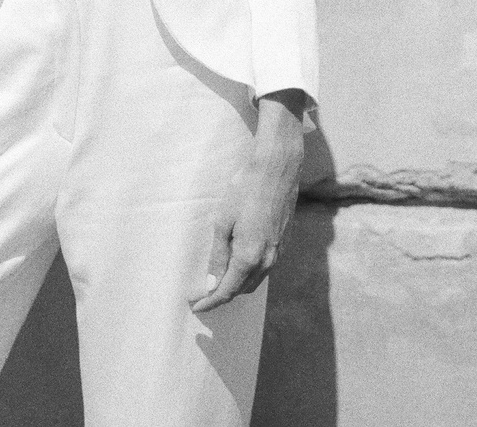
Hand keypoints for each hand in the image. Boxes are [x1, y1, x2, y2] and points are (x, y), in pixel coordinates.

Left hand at [191, 89, 304, 313]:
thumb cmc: (245, 190)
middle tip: (200, 294)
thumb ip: (218, 255)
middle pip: (241, 289)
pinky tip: (236, 264)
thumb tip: (213, 284)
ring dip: (235, 286)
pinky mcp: (281, 243)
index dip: (210, 301)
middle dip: (221, 295)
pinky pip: (263, 269)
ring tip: (216, 282)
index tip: (195, 306)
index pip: (227, 291)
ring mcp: (277, 252)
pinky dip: (247, 274)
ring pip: (254, 281)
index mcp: (249, 257)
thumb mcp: (223, 221)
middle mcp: (266, 260)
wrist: (277, 169)